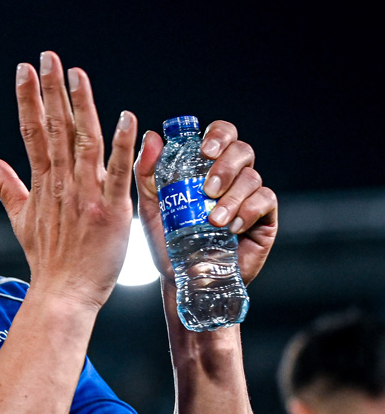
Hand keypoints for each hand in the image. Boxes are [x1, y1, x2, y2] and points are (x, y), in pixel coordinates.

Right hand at [0, 51, 136, 310]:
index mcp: (43, 183)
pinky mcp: (112, 211)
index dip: (29, 98)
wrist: (63, 294)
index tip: (26, 69)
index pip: (33, 132)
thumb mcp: (20, 220)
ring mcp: (87, 196)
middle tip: (49, 56)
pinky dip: (122, 146)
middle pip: (55, 128)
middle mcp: (63, 184)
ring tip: (77, 74)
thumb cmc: (48, 261)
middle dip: (51, 90)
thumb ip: (6, 186)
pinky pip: (118, 173)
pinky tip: (127, 118)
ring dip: (81, 106)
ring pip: (84, 142)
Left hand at [134, 121, 277, 284]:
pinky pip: (266, 200)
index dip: (218, 135)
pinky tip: (232, 227)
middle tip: (208, 189)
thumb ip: (147, 174)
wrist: (185, 279)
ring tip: (214, 220)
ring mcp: (250, 196)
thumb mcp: (151, 208)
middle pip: (242, 150)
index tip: (204, 150)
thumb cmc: (169, 242)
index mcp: (206, 167)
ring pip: (252, 177)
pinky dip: (248, 211)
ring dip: (233, 196)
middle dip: (226, 166)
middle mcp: (232, 177)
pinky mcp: (265, 217)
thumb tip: (152, 138)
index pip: (221, 135)